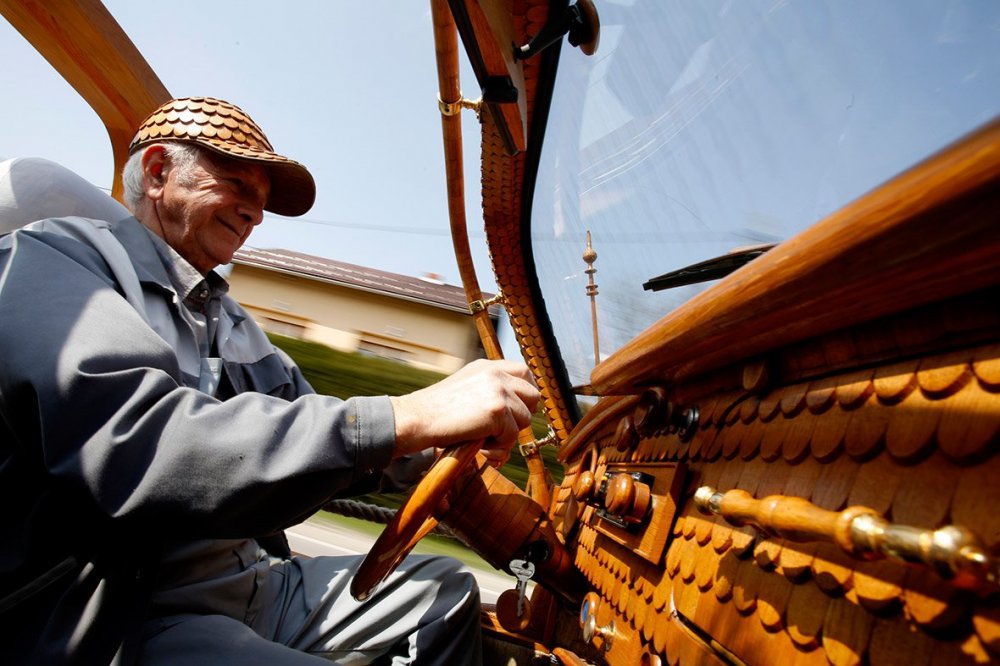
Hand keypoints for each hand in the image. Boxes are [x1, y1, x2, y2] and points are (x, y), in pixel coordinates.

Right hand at [389, 359, 540, 458]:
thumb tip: (513, 409)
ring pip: (524, 418)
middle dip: (523, 415)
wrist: (417, 418)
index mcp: (487, 366)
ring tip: (486, 440)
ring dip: (508, 435)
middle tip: (504, 429)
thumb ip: (488, 390)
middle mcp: (495, 374)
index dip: (526, 392)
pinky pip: (512, 435)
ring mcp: (498, 391)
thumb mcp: (465, 388)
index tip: (519, 408)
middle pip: (532, 394)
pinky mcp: (497, 411)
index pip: (523, 371)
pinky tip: (481, 446)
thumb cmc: (436, 411)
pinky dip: (499, 447)